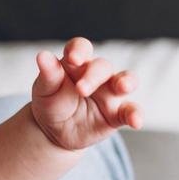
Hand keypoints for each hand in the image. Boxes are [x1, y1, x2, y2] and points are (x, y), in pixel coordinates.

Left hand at [31, 35, 142, 149]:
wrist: (54, 131)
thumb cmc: (50, 103)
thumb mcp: (44, 90)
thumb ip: (48, 74)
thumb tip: (42, 55)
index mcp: (76, 63)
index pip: (81, 48)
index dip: (79, 50)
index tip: (73, 58)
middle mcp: (96, 74)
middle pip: (102, 66)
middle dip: (93, 76)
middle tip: (81, 89)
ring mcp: (110, 93)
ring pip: (125, 81)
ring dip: (127, 82)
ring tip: (123, 86)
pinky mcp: (117, 113)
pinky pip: (130, 111)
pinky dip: (135, 115)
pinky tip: (136, 122)